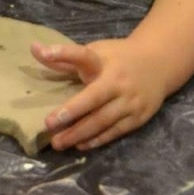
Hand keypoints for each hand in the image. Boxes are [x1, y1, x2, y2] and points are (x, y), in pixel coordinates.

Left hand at [35, 38, 169, 150]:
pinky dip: (97, 139)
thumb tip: (34, 49)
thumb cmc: (118, 58)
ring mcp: (131, 101)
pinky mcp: (139, 117)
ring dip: (80, 133)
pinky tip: (80, 145)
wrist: (159, 64)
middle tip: (49, 125)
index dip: (62, 54)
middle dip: (71, 112)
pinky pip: (115, 131)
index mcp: (104, 62)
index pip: (82, 55)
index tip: (43, 52)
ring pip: (103, 120)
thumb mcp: (96, 51)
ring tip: (58, 143)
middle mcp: (118, 82)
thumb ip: (67, 56)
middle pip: (93, 99)